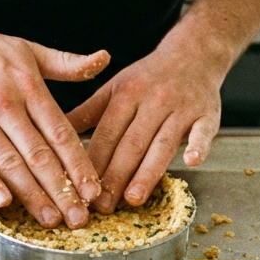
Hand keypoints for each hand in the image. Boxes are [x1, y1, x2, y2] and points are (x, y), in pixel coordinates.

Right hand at [0, 22, 109, 227]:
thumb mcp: (29, 49)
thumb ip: (67, 63)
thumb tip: (104, 60)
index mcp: (28, 86)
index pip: (60, 133)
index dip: (79, 165)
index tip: (93, 190)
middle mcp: (5, 103)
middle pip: (39, 154)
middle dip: (61, 190)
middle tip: (78, 218)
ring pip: (9, 162)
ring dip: (31, 194)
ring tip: (49, 219)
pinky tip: (3, 201)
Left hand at [66, 42, 223, 213]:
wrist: (193, 54)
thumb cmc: (148, 77)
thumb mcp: (115, 88)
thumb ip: (87, 113)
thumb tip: (51, 134)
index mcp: (126, 94)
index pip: (107, 134)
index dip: (94, 163)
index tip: (82, 190)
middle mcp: (153, 100)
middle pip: (132, 143)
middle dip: (116, 176)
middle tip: (103, 206)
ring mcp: (182, 107)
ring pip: (162, 144)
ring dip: (147, 172)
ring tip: (133, 198)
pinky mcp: (208, 114)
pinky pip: (203, 132)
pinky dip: (198, 146)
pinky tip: (190, 162)